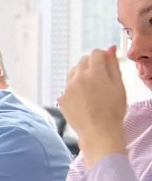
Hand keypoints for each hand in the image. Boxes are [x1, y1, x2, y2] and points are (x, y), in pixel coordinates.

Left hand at [59, 46, 127, 163]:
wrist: (98, 131)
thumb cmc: (113, 110)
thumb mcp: (119, 86)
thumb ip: (113, 65)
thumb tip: (110, 48)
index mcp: (94, 72)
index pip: (96, 53)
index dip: (103, 57)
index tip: (107, 64)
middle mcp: (77, 77)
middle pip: (83, 61)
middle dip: (91, 64)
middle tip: (100, 78)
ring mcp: (67, 87)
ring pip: (73, 72)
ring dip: (81, 75)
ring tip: (92, 88)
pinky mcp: (61, 98)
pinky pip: (67, 87)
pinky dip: (74, 88)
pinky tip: (84, 99)